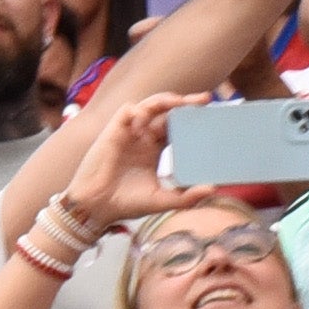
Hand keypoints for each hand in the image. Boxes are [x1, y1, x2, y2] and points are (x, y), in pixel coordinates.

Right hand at [67, 88, 198, 224]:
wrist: (96, 208)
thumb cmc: (126, 204)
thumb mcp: (162, 200)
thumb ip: (186, 197)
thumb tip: (212, 188)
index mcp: (154, 150)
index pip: (176, 127)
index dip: (192, 119)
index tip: (211, 115)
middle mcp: (142, 138)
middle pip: (166, 111)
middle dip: (186, 103)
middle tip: (205, 100)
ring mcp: (128, 134)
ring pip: (148, 106)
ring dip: (165, 100)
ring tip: (181, 101)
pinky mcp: (113, 133)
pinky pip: (126, 111)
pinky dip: (139, 110)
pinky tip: (147, 120)